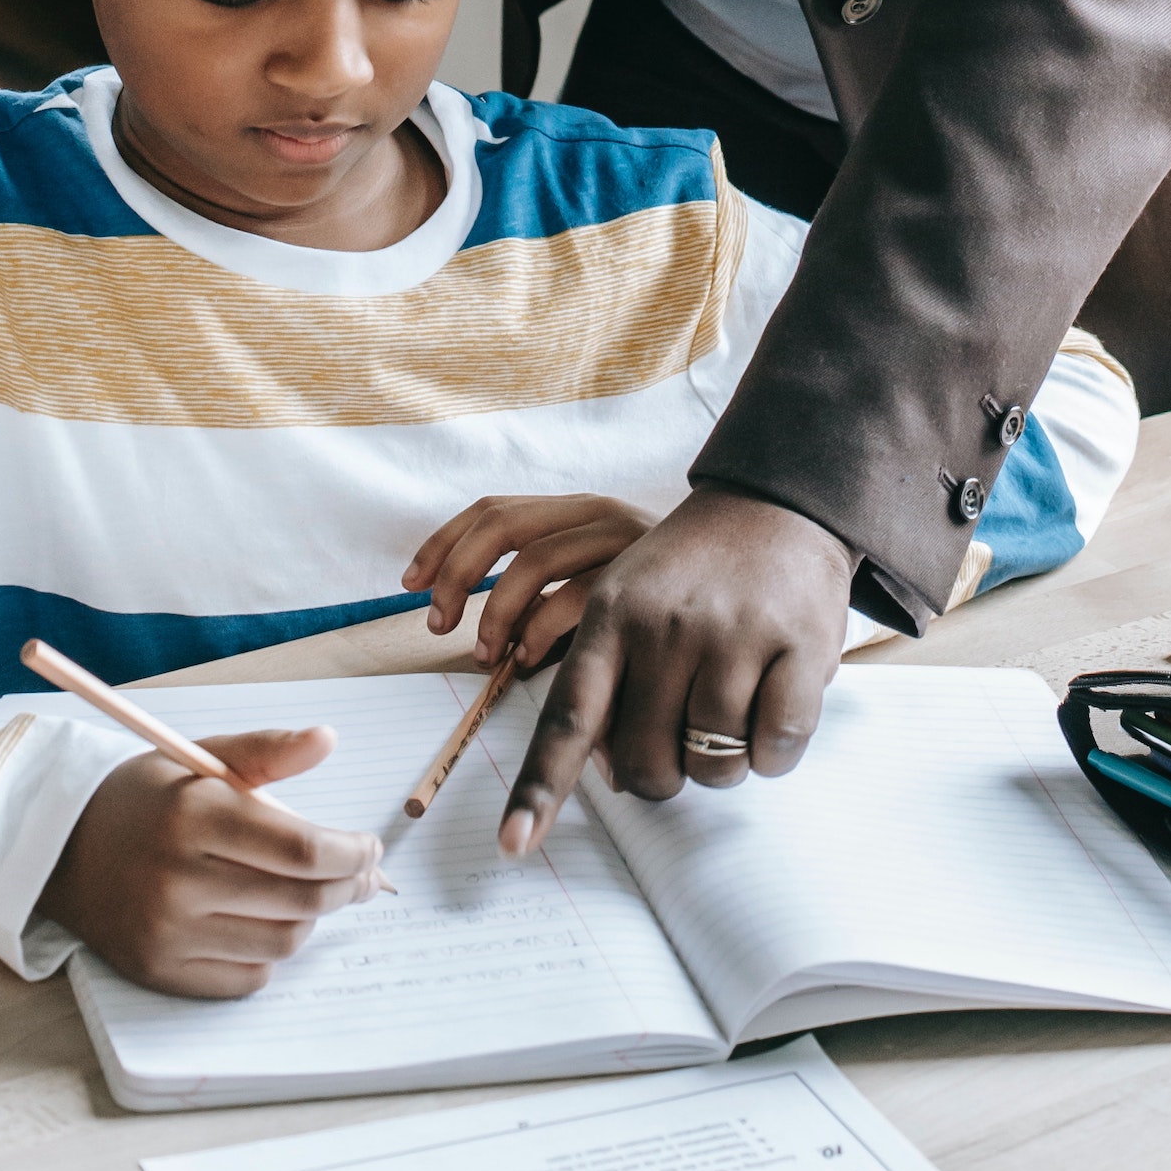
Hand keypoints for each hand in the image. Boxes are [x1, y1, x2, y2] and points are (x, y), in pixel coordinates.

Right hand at [42, 728, 382, 997]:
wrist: (65, 850)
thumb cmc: (148, 798)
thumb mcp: (202, 757)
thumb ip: (269, 750)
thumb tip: (328, 739)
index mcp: (195, 817)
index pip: (301, 847)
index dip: (351, 851)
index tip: (371, 846)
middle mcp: (178, 880)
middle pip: (301, 900)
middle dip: (348, 886)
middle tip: (364, 873)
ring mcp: (167, 934)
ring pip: (282, 942)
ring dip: (313, 917)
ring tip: (317, 892)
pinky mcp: (160, 972)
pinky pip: (248, 977)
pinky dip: (272, 952)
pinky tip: (271, 921)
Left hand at [403, 493, 654, 672]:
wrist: (761, 562)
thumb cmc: (671, 594)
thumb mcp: (602, 584)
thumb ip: (552, 600)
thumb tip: (486, 646)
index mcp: (578, 509)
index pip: (494, 509)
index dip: (444, 543)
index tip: (410, 582)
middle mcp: (597, 512)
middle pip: (503, 523)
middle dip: (457, 573)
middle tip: (436, 623)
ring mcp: (623, 539)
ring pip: (534, 560)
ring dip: (495, 612)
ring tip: (485, 655)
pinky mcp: (645, 573)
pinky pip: (576, 596)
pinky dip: (540, 630)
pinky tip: (530, 661)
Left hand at [497, 487, 851, 856]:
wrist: (777, 500)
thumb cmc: (695, 571)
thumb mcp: (628, 599)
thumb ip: (608, 679)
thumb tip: (607, 769)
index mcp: (610, 616)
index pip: (567, 719)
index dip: (540, 789)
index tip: (514, 844)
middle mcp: (664, 626)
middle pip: (647, 765)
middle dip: (665, 773)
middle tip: (685, 729)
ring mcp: (732, 635)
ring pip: (714, 767)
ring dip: (724, 761)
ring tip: (735, 702)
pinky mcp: (797, 646)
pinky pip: (776, 749)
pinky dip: (774, 750)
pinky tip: (775, 699)